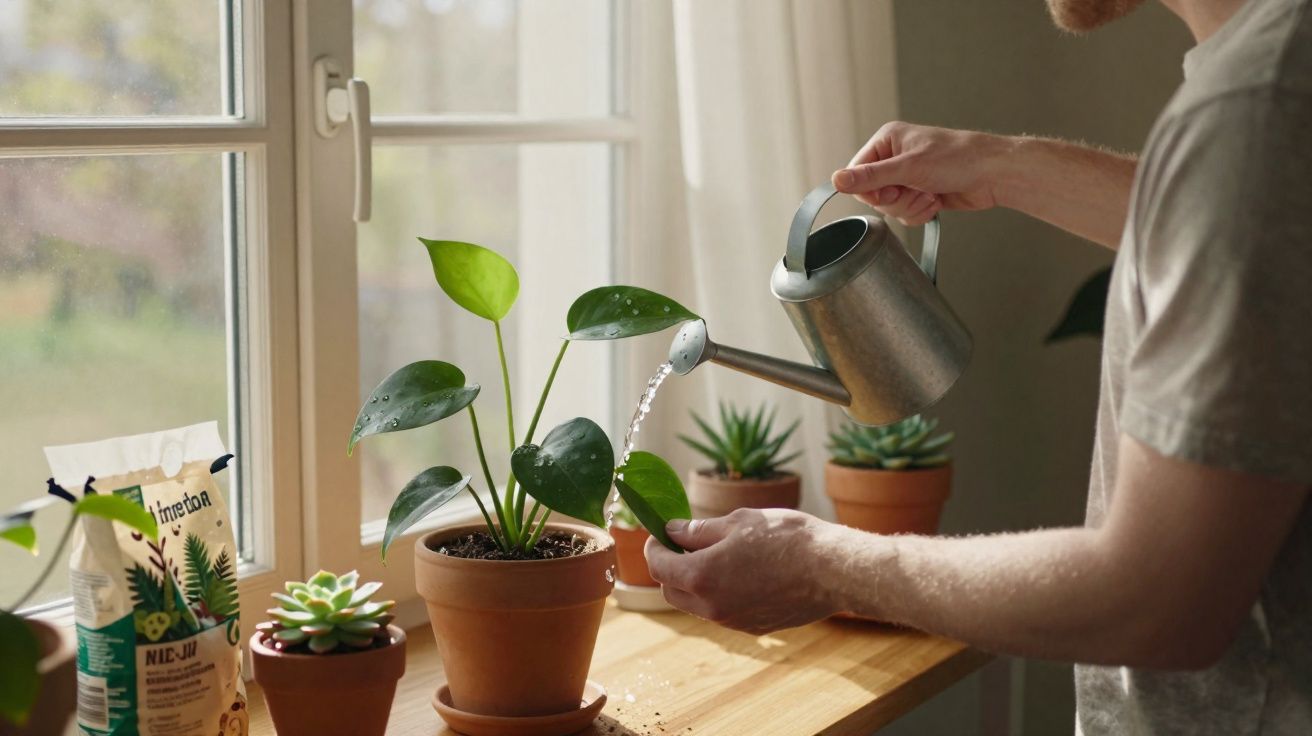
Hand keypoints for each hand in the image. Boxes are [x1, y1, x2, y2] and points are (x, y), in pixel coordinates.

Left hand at [643, 508, 844, 634]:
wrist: (833, 570)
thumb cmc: (788, 538)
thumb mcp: (739, 522)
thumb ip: (700, 531)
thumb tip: (674, 531)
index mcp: (702, 576)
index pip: (658, 566)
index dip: (655, 547)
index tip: (662, 533)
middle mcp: (713, 607)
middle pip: (672, 591)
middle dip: (671, 568)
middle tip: (684, 544)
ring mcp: (734, 621)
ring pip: (697, 605)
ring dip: (695, 583)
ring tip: (717, 555)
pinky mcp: (754, 627)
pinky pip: (723, 612)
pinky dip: (720, 594)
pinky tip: (741, 573)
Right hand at [832, 122, 1012, 225]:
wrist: (993, 174)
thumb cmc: (958, 158)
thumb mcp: (908, 167)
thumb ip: (870, 177)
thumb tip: (836, 180)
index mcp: (887, 141)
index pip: (857, 174)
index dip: (871, 190)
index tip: (891, 191)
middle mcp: (895, 158)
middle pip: (873, 194)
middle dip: (896, 200)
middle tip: (914, 190)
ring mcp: (908, 177)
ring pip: (890, 207)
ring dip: (910, 207)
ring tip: (929, 193)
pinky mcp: (920, 193)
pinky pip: (905, 214)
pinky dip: (920, 212)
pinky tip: (935, 200)